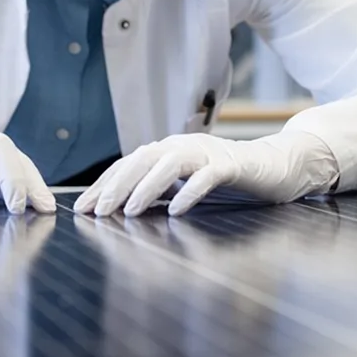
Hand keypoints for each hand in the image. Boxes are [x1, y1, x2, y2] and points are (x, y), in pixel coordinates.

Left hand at [72, 131, 337, 216]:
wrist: (273, 164)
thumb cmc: (225, 177)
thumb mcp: (184, 183)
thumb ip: (158, 191)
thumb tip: (123, 211)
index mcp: (167, 150)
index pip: (128, 164)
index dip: (103, 185)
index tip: (82, 208)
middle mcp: (181, 146)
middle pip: (141, 160)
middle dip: (116, 186)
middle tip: (96, 211)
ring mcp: (206, 152)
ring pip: (169, 164)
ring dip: (146, 187)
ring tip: (130, 210)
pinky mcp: (230, 164)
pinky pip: (206, 176)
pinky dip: (189, 191)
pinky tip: (176, 209)